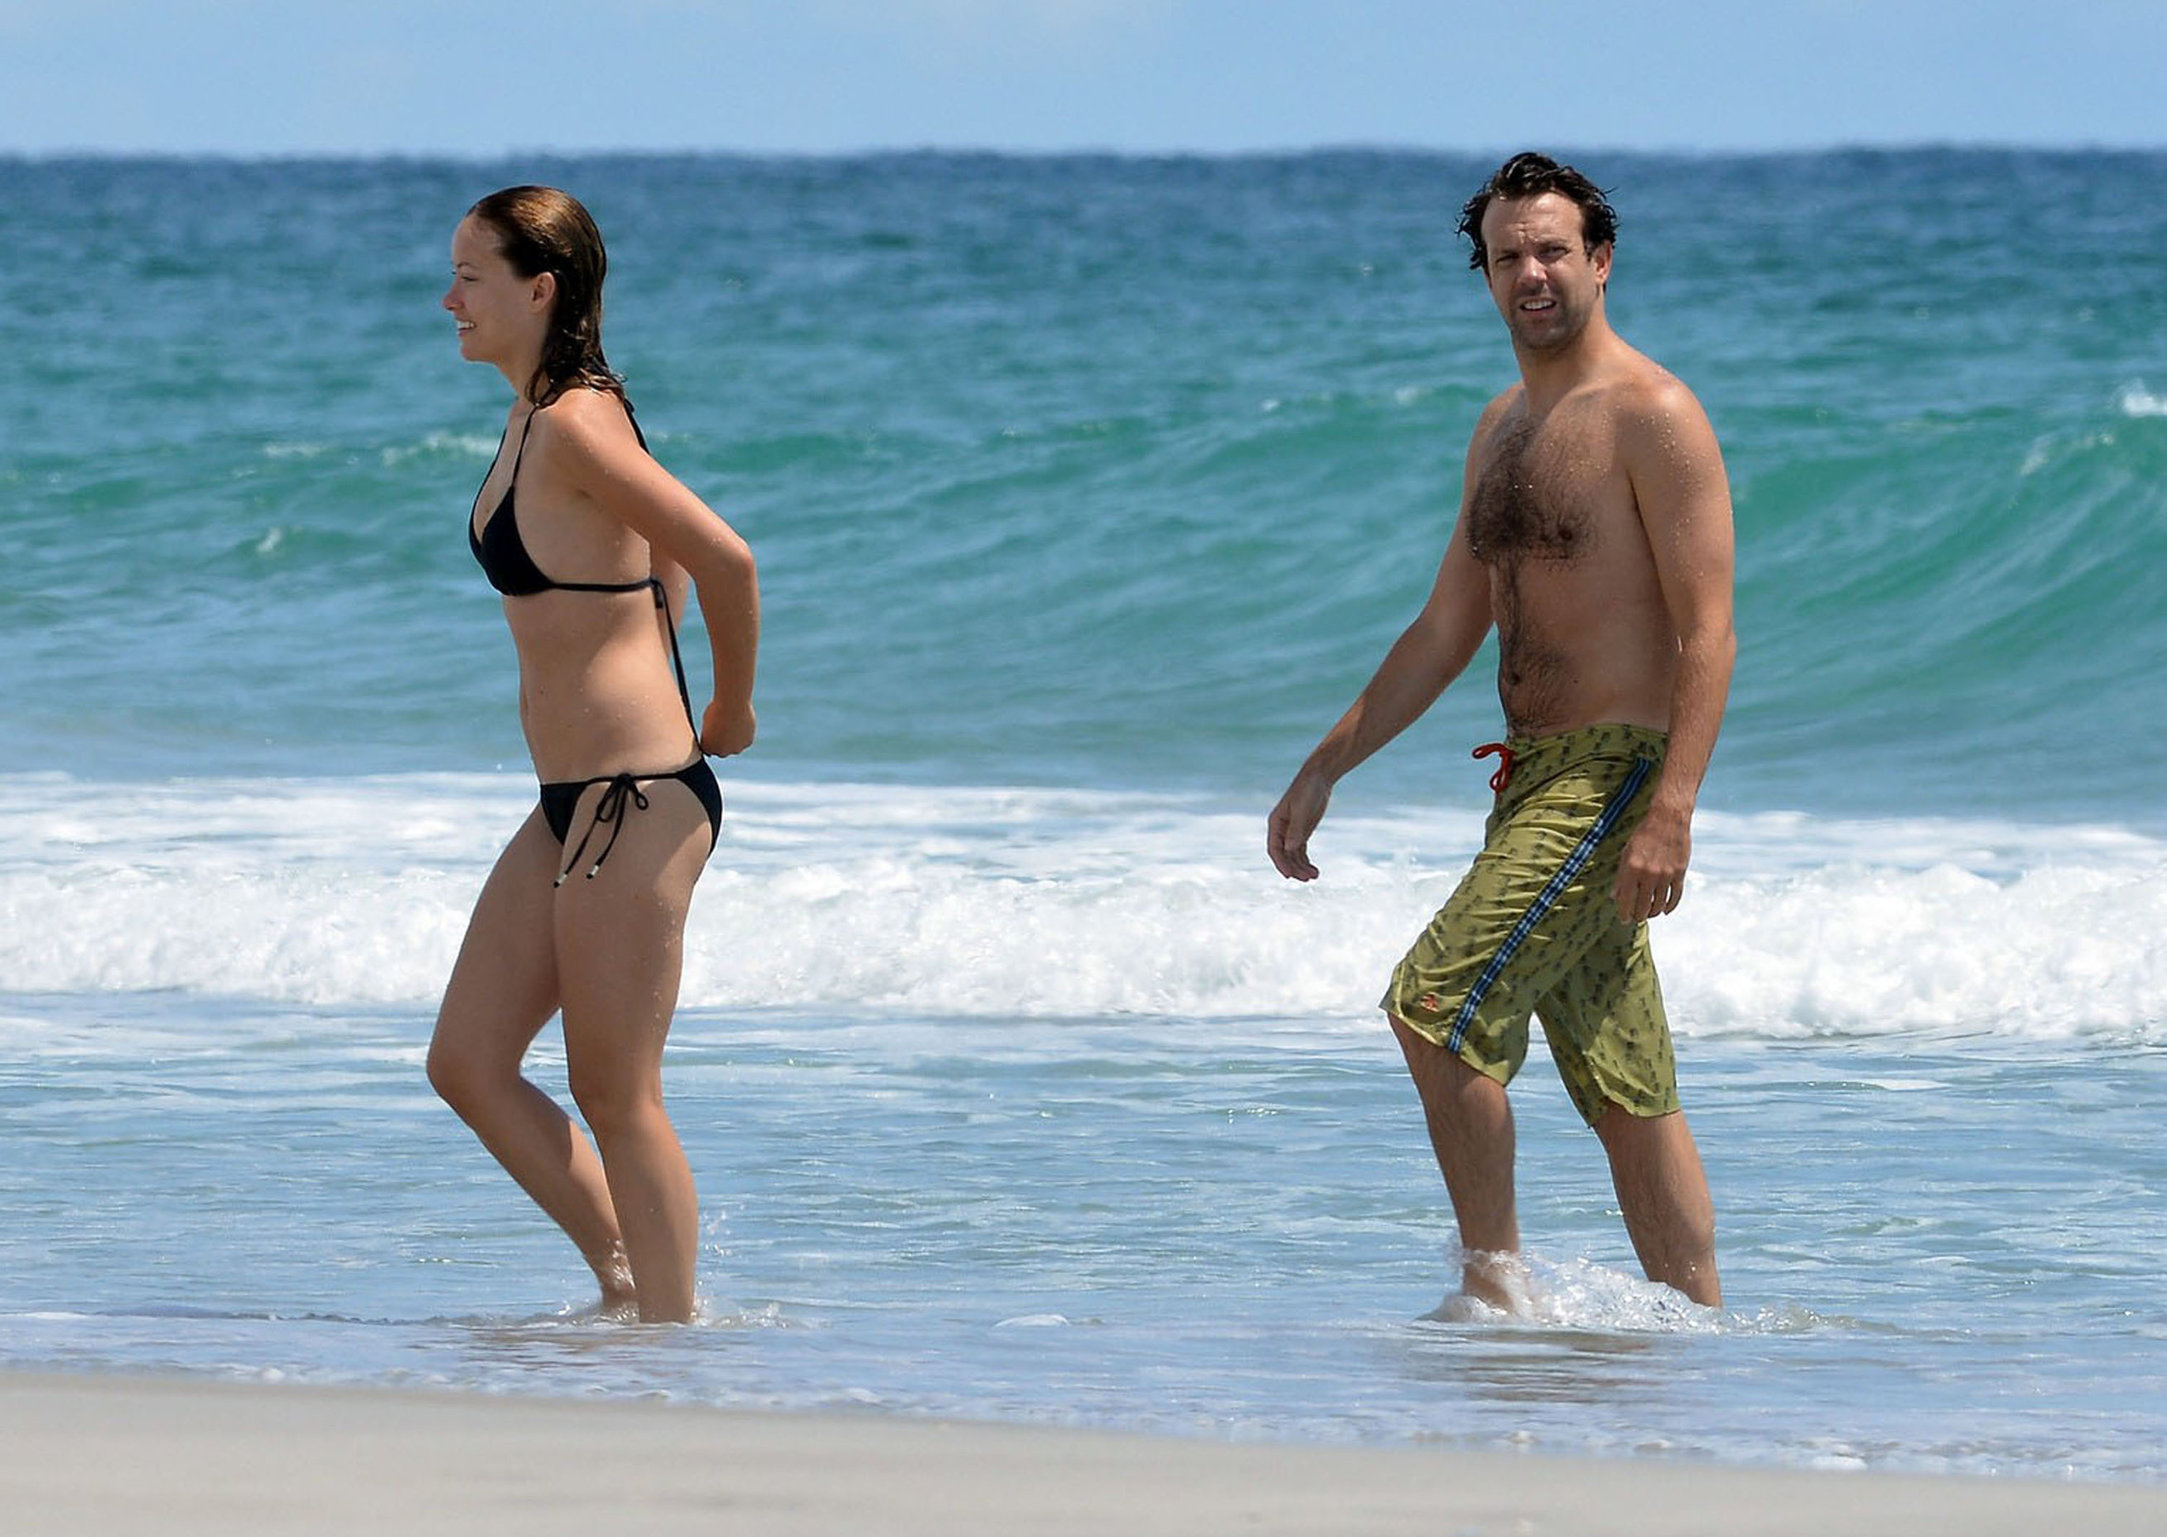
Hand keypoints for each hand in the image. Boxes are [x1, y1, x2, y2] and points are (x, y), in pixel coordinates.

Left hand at [700, 700, 755, 757]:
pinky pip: (745, 741)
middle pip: (721, 751)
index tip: (714, 731)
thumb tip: (715, 734)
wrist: (732, 705)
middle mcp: (721, 752)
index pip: (708, 749)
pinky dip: (744, 735)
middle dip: (722, 743)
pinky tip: (742, 724)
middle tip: (725, 729)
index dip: (711, 740)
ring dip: (734, 740)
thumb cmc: (717, 709)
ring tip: (734, 725)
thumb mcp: (708, 721)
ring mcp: (735, 749)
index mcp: (707, 747)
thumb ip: (712, 732)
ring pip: (734, 747)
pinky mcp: (747, 743)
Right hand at [1267, 770, 1331, 881]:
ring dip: (1302, 867)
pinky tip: (1314, 870)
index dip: (1280, 863)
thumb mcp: (1302, 810)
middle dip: (1294, 868)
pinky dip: (1306, 862)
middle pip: (1284, 855)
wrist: (1318, 778)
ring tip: (1315, 876)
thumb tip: (1290, 850)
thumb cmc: (1307, 790)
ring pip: (1293, 856)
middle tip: (1307, 879)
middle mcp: (1281, 830)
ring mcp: (1292, 832)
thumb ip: (1296, 829)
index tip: (1289, 876)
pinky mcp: (1302, 832)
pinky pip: (1301, 852)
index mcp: (1276, 823)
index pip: (1274, 849)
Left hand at [1613, 803, 1689, 921]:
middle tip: (1635, 918)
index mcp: (1632, 869)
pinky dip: (1670, 907)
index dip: (1624, 914)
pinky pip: (1675, 897)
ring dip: (1653, 912)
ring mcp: (1666, 875)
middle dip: (1638, 916)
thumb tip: (1614, 897)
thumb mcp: (1626, 853)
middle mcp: (1649, 874)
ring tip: (1648, 913)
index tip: (1623, 920)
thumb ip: (1621, 877)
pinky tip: (1665, 910)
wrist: (1668, 819)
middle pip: (1643, 907)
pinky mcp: (1680, 873)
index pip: (1627, 901)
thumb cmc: (1643, 835)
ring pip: (1660, 905)